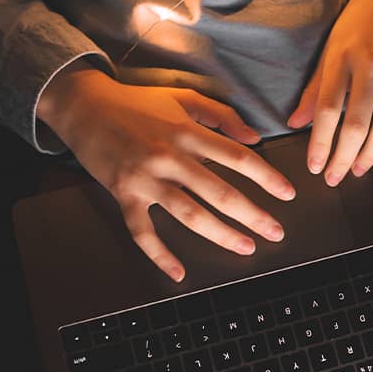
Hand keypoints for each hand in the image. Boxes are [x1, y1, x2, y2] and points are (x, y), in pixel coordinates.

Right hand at [39, 63, 295, 281]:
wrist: (84, 106)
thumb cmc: (137, 103)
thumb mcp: (183, 98)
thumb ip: (222, 116)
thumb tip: (254, 139)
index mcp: (187, 132)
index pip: (237, 157)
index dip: (267, 177)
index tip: (288, 194)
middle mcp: (169, 156)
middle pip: (219, 191)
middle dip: (253, 215)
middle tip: (276, 232)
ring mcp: (145, 178)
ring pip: (189, 213)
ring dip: (220, 234)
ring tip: (246, 247)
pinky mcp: (123, 194)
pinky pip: (143, 231)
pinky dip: (159, 255)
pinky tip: (179, 272)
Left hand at [287, 0, 372, 185]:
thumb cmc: (357, 21)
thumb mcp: (330, 49)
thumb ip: (315, 89)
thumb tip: (295, 124)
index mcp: (343, 59)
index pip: (329, 111)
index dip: (321, 144)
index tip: (315, 167)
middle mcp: (372, 67)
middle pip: (357, 125)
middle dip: (344, 158)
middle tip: (335, 178)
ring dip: (371, 154)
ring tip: (358, 169)